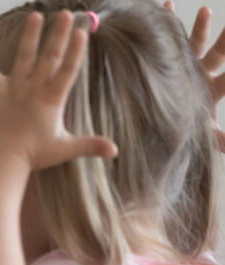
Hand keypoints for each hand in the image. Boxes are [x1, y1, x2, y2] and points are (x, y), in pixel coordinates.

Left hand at [0, 10, 117, 172]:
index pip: (68, 69)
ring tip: (35, 16)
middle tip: (64, 13)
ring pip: (23, 56)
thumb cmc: (33, 156)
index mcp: (52, 99)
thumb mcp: (65, 148)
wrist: (3, 161)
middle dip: (58, 34)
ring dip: (29, 35)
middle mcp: (34, 89)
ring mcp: (13, 88)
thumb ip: (90, 145)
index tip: (81, 32)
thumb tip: (115, 150)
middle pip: (49, 56)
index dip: (76, 50)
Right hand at [166, 2, 224, 149]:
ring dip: (200, 26)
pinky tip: (165, 7)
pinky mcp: (169, 61)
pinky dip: (168, 22)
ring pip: (195, 43)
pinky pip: (170, 39)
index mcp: (212, 90)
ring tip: (205, 10)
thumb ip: (220, 138)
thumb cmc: (183, 130)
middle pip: (219, 53)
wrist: (158, 130)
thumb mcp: (203, 135)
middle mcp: (201, 74)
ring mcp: (186, 66)